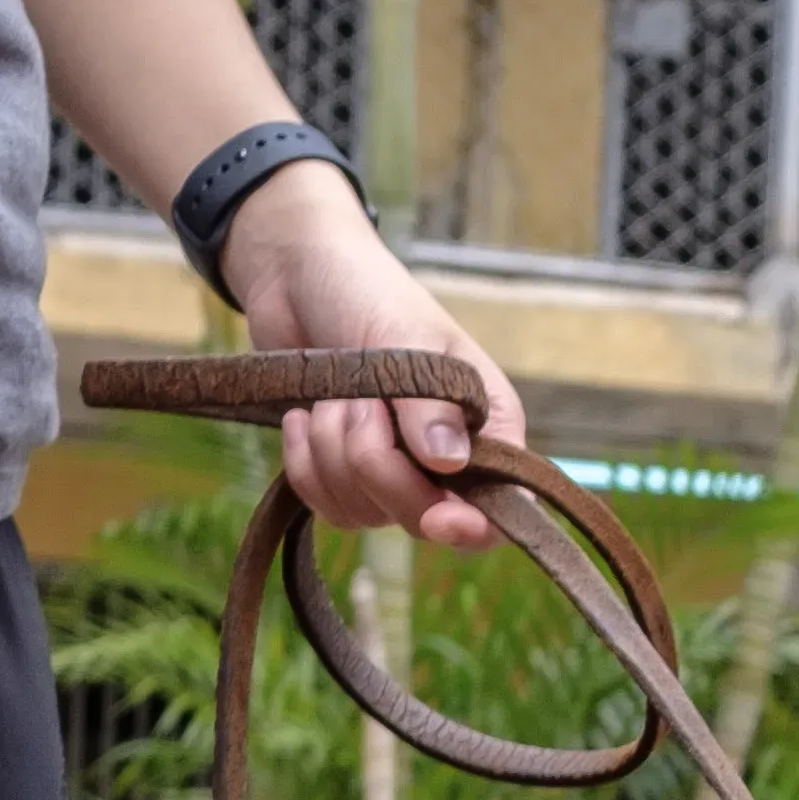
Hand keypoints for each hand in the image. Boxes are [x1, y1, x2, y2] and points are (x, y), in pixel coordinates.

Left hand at [219, 167, 530, 548]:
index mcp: (488, 426)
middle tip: (358, 404)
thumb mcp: (403, 335)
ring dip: (333, 454)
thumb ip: (427, 401)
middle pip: (424, 517)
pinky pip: (327, 505)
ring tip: (330, 398)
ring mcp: (395, 473)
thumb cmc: (366, 291)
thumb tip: (448, 461)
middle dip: (376, 465)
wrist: (296, 274)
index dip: (473, 525)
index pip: (502, 506)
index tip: (440, 517)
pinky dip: (305, 465)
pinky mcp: (344, 475)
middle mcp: (449, 461)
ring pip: (366, 513)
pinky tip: (302, 419)